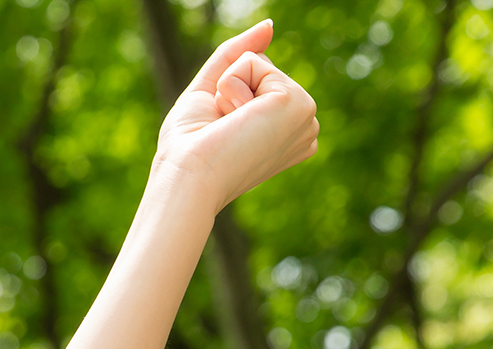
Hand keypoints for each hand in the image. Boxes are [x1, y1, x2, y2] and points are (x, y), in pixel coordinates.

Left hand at [156, 20, 319, 211]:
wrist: (187, 178)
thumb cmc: (189, 150)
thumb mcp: (208, 93)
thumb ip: (236, 55)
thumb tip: (269, 26)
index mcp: (286, 131)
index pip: (257, 79)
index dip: (225, 96)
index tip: (220, 134)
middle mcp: (303, 126)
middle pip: (259, 67)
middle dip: (228, 89)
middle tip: (221, 130)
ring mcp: (305, 116)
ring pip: (258, 63)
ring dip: (229, 90)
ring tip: (228, 127)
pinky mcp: (298, 105)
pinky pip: (254, 63)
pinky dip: (232, 86)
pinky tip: (235, 119)